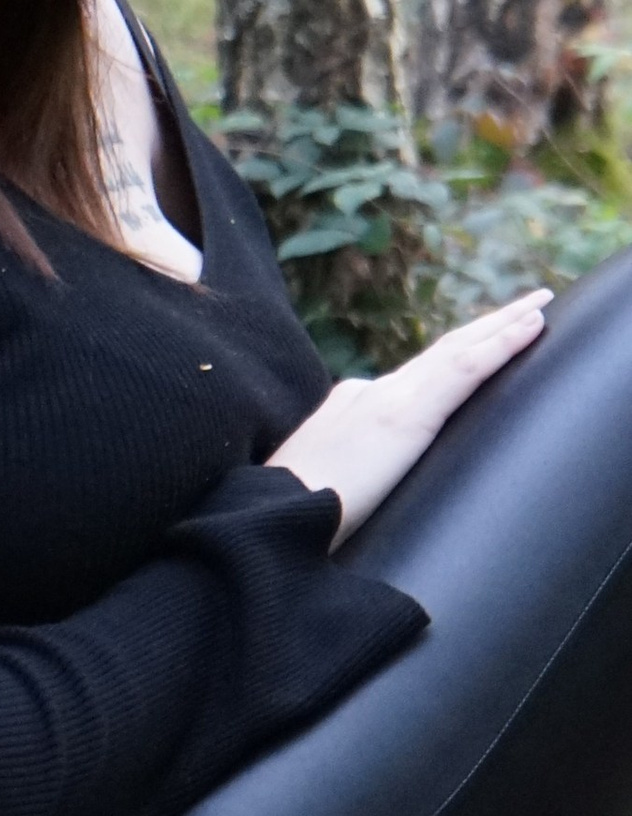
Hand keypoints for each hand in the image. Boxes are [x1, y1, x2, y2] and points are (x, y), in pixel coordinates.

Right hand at [269, 290, 551, 543]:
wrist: (276, 510)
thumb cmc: (296, 506)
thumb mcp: (324, 470)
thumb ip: (346, 452)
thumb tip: (366, 454)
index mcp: (354, 403)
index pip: (420, 372)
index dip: (460, 351)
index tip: (491, 336)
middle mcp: (374, 390)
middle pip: (443, 351)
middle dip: (488, 327)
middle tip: (531, 305)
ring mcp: (391, 398)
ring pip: (459, 352)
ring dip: (504, 326)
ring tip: (539, 307)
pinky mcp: (408, 416)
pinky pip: (464, 372)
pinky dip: (499, 347)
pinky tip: (527, 330)